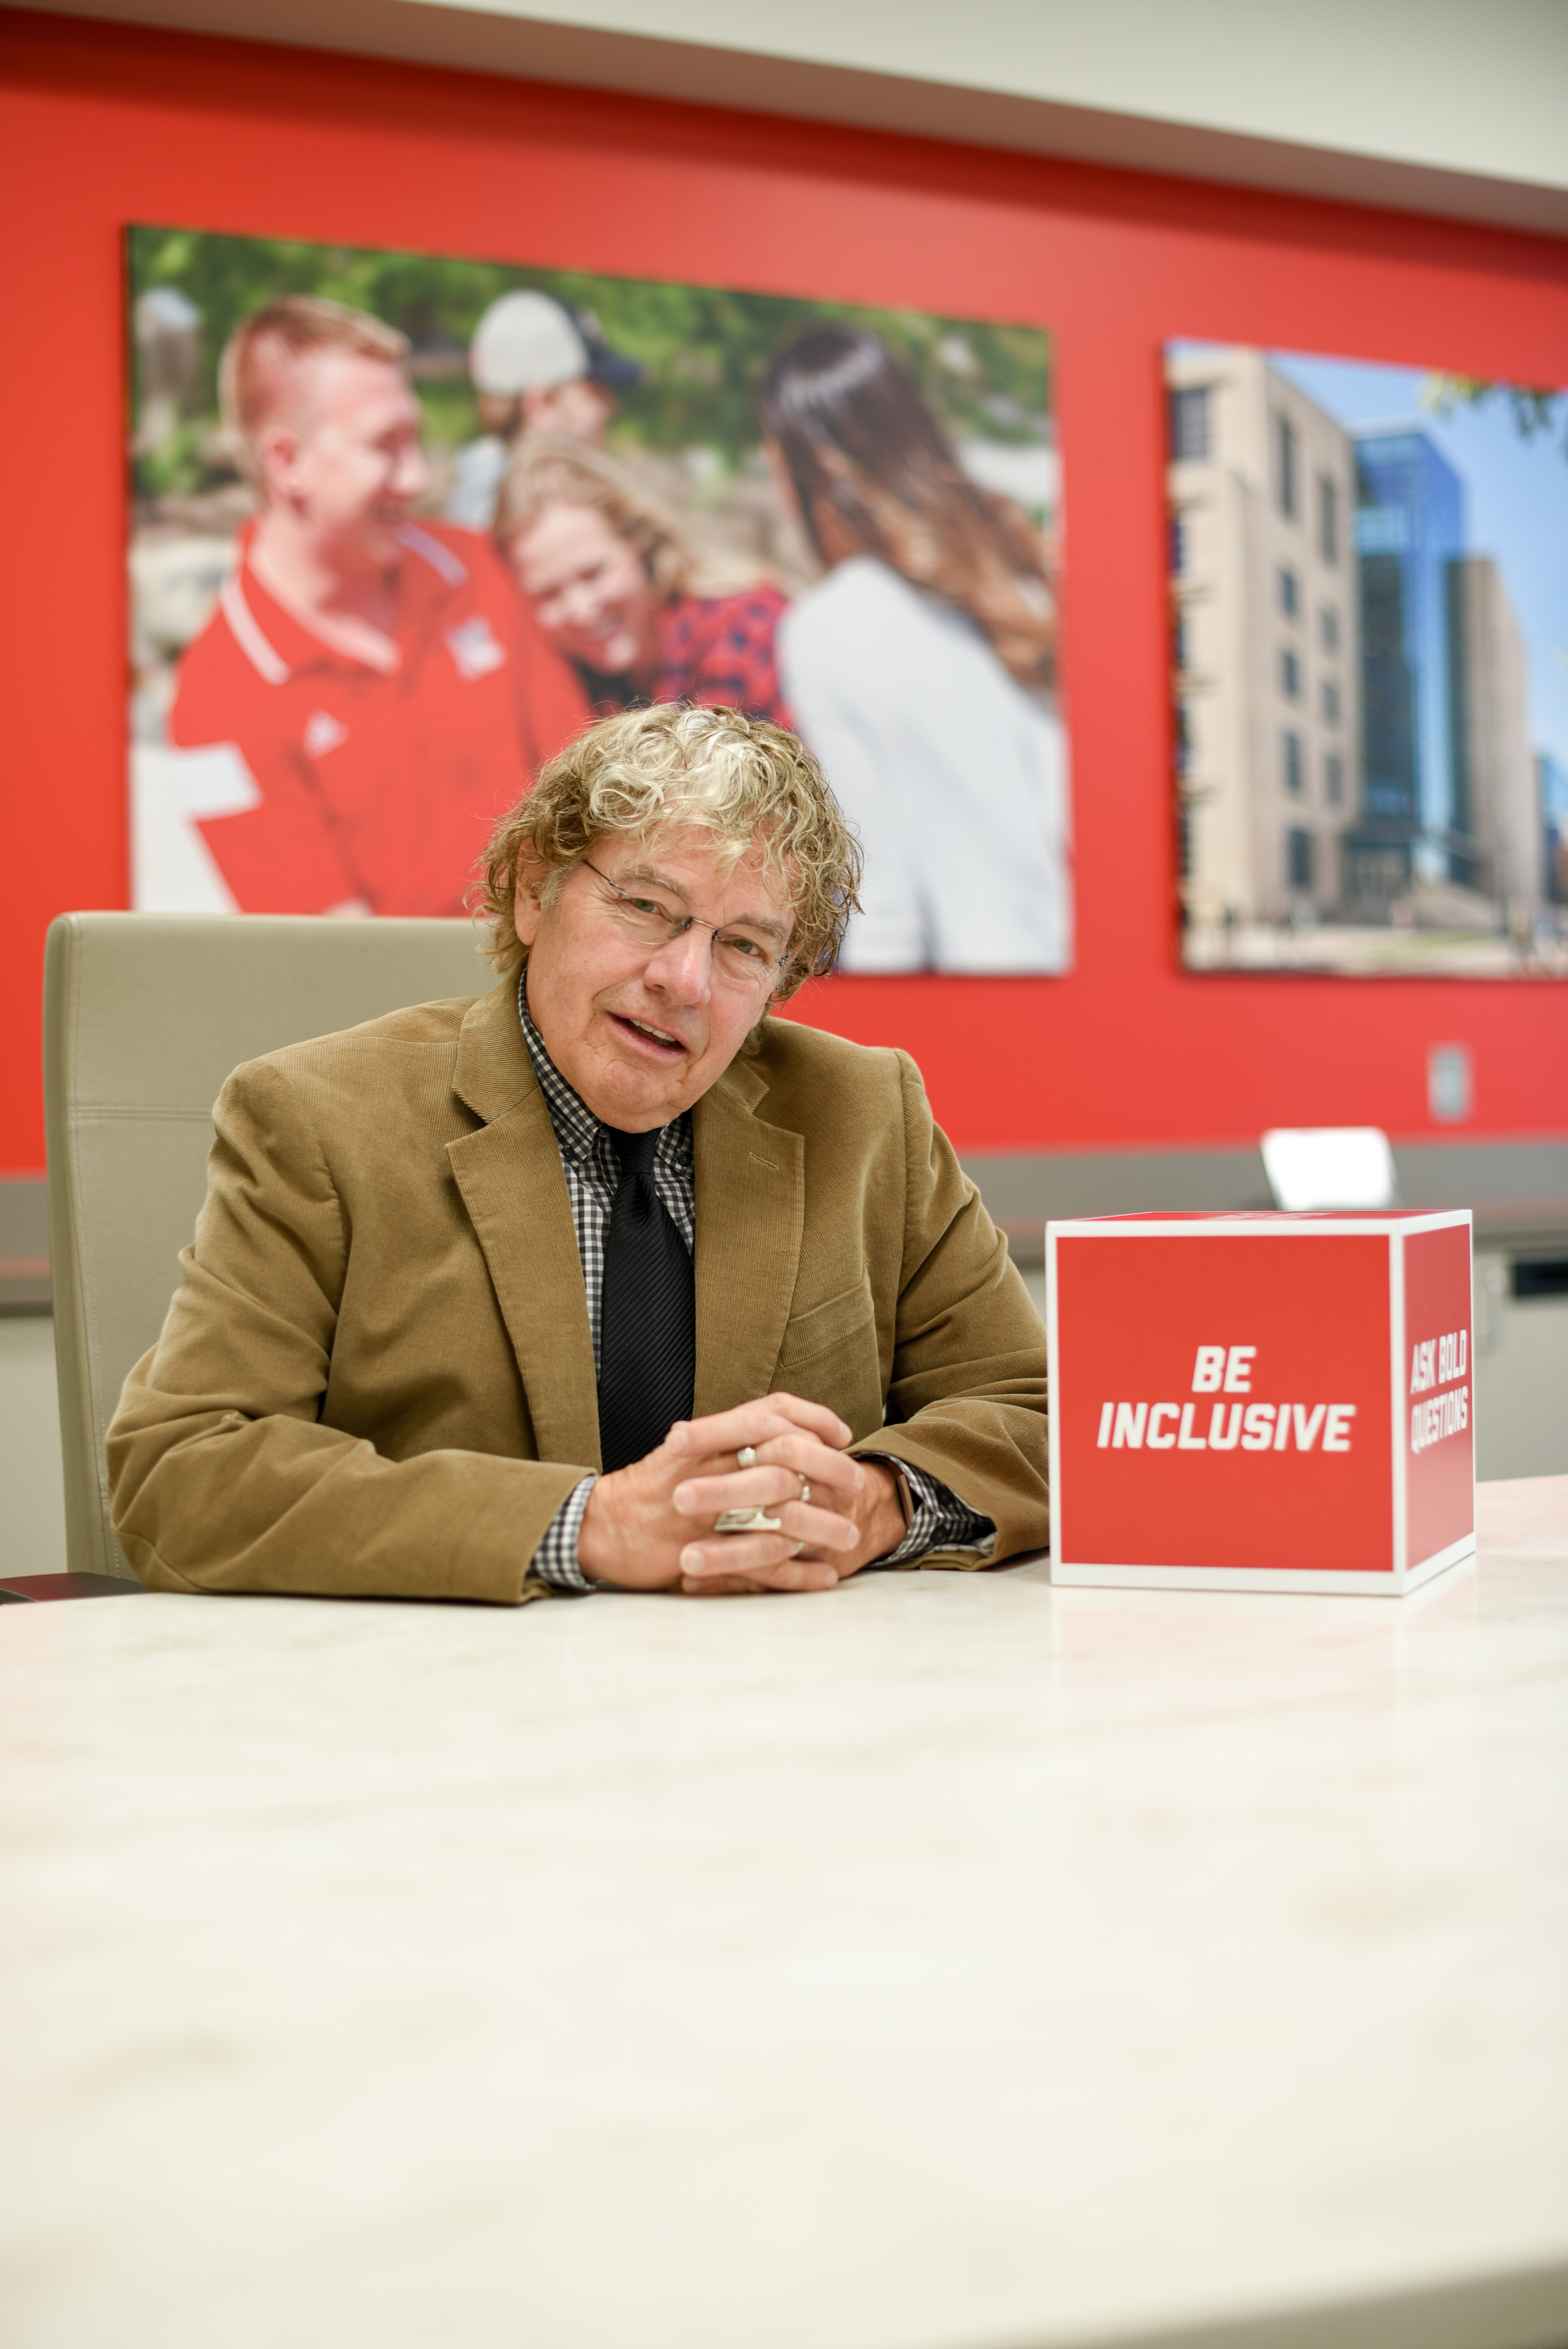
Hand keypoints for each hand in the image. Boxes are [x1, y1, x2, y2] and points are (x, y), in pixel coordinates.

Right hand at [575, 1394, 906, 1597]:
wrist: (594, 1529)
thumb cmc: (644, 1491)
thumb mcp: (682, 1452)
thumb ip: (723, 1440)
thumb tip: (773, 1428)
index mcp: (703, 1439)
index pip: (768, 1412)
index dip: (811, 1418)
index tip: (840, 1432)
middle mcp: (705, 1468)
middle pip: (783, 1456)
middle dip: (828, 1468)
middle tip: (857, 1482)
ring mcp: (702, 1513)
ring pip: (777, 1512)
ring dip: (821, 1524)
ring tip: (850, 1536)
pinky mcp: (697, 1554)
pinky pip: (758, 1565)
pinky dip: (796, 1572)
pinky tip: (822, 1576)